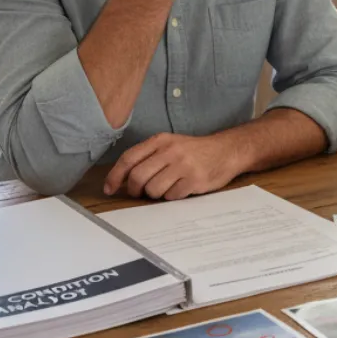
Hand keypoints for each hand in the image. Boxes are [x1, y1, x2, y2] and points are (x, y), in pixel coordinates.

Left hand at [103, 132, 243, 199]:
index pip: (129, 158)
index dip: (115, 176)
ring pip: (153, 189)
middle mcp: (171, 151)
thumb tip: (122, 180)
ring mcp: (184, 166)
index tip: (109, 188)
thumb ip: (148, 157)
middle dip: (135, 190)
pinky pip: (171, 196)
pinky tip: (181, 188)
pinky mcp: (195, 180)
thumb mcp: (170, 145)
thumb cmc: (194, 151)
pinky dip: (172, 196)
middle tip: (140, 193)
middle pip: (138, 177)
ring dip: (155, 194)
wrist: (226, 151)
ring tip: (166, 188)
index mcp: (161, 141)